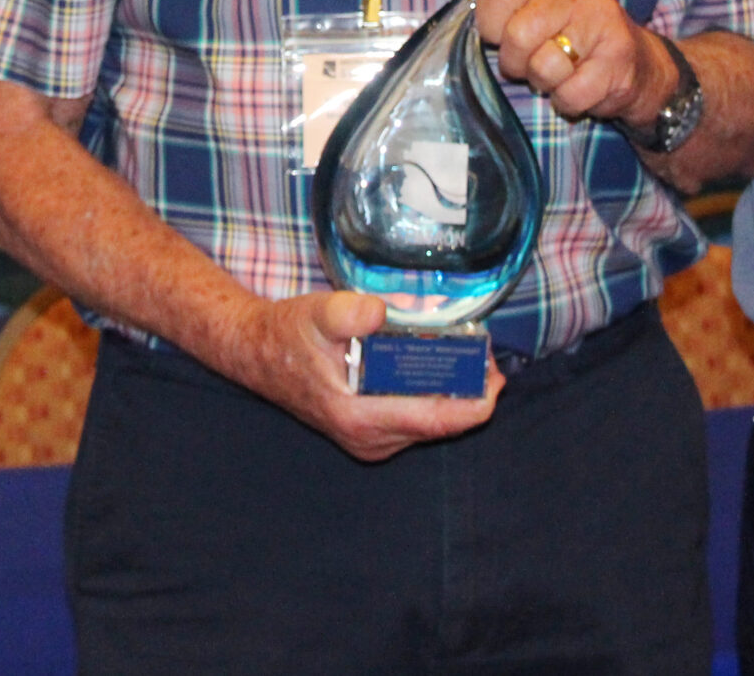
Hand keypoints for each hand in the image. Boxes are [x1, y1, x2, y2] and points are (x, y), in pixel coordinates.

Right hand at [224, 289, 501, 462]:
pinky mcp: (371, 436)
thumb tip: (379, 313)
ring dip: (452, 393)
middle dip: (469, 391)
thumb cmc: (288, 335)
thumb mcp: (316, 312)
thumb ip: (346, 312)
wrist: (258, 355)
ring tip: (467, 357)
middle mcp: (369, 439)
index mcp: (359, 417)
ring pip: (430, 424)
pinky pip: (416, 421)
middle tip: (485, 354)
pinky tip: (437, 368)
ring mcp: (371, 442)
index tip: (496, 375)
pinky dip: (433, 396)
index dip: (475, 402)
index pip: (436, 421)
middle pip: (440, 423)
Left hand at [444, 0, 670, 134]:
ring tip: (556, 70)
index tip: (500, 32)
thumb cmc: (564, 27)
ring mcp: (603, 20)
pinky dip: (566, 100)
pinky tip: (577, 85)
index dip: (489, 24)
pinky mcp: (619, 58)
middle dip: (515, 60)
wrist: (631, 60)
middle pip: (517, 35)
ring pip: (543, 66)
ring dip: (542, 80)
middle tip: (531, 58)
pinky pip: (571, 93)